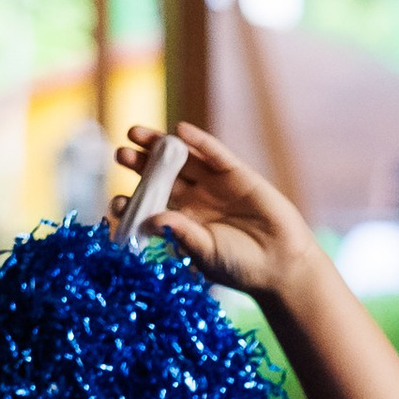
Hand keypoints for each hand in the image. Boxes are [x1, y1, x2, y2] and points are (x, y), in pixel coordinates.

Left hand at [112, 120, 310, 302]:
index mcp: (184, 222)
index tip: (117, 202)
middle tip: (120, 154)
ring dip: (160, 145)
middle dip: (140, 164)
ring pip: (183, 159)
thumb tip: (151, 217)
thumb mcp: (205, 253)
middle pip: (162, 176)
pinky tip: (180, 131)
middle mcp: (196, 200)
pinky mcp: (237, 173)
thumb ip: (181, 234)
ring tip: (135, 133)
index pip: (153, 206)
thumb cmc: (241, 267)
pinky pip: (215, 153)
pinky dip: (199, 141)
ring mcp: (216, 184)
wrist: (281, 264)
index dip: (134, 202)